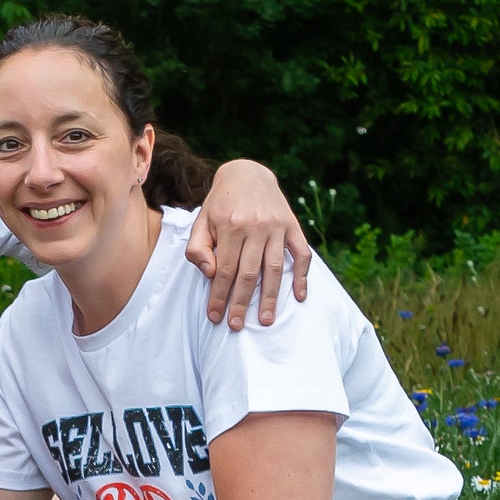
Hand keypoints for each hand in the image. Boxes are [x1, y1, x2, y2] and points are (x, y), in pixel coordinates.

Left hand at [186, 159, 310, 330]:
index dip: (219, 296)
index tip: (214, 316)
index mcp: (230, 226)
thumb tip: (211, 274)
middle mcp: (255, 227)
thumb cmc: (220, 204)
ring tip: (266, 320)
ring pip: (274, 268)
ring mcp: (277, 227)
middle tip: (236, 325)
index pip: (224, 270)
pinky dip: (302, 276)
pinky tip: (299, 296)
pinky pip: (301, 254)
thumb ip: (197, 248)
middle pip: (248, 274)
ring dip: (271, 297)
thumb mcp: (201, 221)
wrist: (247, 174)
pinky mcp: (293, 226)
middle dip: (241, 303)